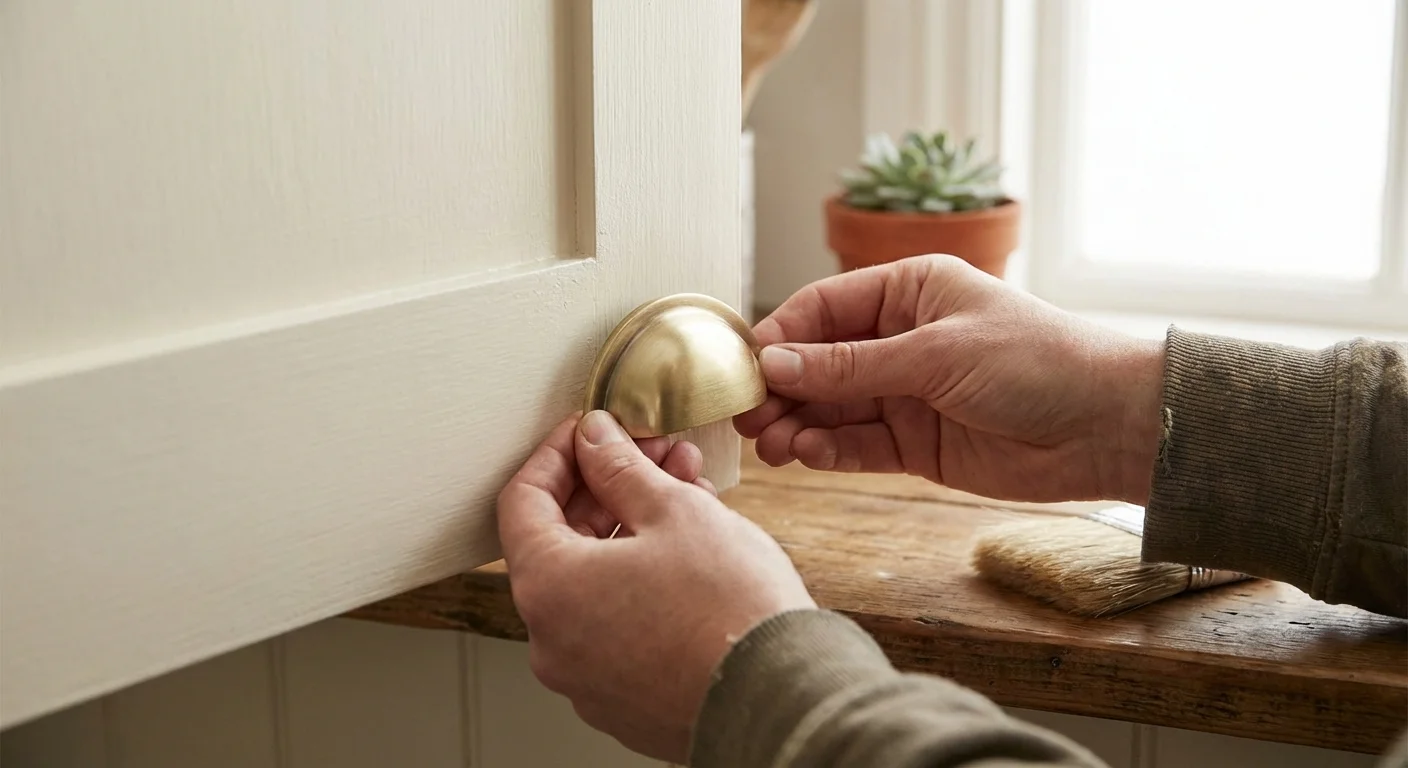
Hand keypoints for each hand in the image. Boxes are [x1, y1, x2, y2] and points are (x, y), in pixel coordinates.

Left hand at [497, 411, 815, 761]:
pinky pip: (618, 625)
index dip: (558, 454)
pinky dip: (642, 582)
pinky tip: (690, 552)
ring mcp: (585, 678)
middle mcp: (552, 641)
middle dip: (608, 489)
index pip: (522, 501)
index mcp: (549, 588)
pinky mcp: (624, 700)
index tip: (590, 432)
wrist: (782, 698)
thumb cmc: (731, 609)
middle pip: (560, 542)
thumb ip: (620, 468)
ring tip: (688, 493)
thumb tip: (595, 441)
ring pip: (596, 583)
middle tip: (654, 455)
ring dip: (632, 531)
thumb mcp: (673, 510)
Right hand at [735, 254, 1164, 503]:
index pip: (823, 308)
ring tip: (774, 445)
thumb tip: (775, 363)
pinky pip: (858, 445)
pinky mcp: (916, 443)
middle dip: (782, 388)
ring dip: (798, 424)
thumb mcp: (937, 353)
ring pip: (832, 408)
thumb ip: (853, 365)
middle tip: (748, 417)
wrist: (1107, 427)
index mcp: (909, 291)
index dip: (781, 336)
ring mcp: (907, 393)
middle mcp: (901, 339)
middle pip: (819, 362)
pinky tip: (809, 455)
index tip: (747, 368)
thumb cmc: (1038, 362)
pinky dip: (830, 450)